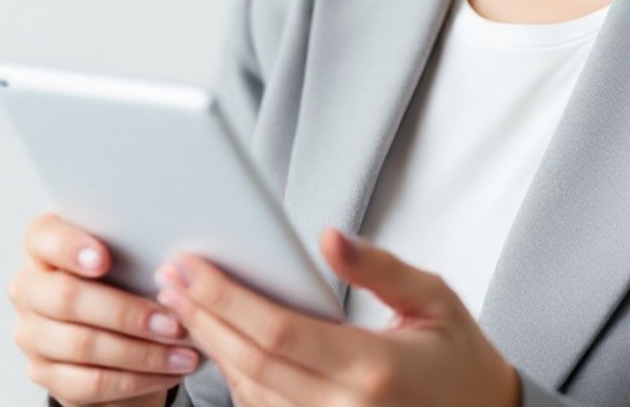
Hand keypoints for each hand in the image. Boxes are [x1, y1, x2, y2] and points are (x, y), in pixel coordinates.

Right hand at [8, 210, 205, 405]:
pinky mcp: (45, 374)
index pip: (43, 237)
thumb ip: (136, 252)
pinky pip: (90, 382)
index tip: (104, 259)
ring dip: (141, 352)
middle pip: (66, 298)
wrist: (113, 337)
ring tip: (182, 352)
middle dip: (126, 312)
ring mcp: (32, 334)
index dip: (70, 247)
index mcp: (43, 247)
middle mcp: (29, 288)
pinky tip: (166, 372)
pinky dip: (136, 379)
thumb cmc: (121, 285)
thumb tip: (179, 265)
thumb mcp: (126, 261)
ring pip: (82, 344)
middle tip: (171, 322)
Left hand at [152, 226, 520, 406]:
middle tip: (171, 278)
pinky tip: (223, 343)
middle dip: (203, 317)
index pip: (278, 332)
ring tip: (187, 304)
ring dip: (213, 348)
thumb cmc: (459, 360)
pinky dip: (239, 379)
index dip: (224, 299)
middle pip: (250, 363)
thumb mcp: (433, 300)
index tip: (188, 267)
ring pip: (250, 393)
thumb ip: (378, 268)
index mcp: (373, 369)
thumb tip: (328, 238)